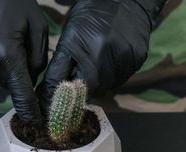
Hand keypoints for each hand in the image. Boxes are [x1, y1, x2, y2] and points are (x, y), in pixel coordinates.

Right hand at [0, 0, 47, 120]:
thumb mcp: (36, 23)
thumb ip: (39, 57)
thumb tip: (32, 79)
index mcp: (7, 54)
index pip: (22, 92)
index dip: (30, 109)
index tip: (34, 121)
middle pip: (9, 81)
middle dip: (17, 72)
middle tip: (18, 47)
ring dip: (0, 63)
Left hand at [37, 0, 162, 115]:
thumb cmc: (90, 17)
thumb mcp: (68, 39)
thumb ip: (58, 70)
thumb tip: (47, 96)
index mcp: (89, 57)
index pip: (75, 93)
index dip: (67, 98)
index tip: (61, 100)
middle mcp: (109, 62)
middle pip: (93, 92)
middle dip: (83, 89)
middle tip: (79, 76)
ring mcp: (126, 62)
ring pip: (109, 87)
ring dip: (99, 82)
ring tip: (96, 62)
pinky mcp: (138, 60)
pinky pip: (122, 78)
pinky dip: (113, 74)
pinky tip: (110, 59)